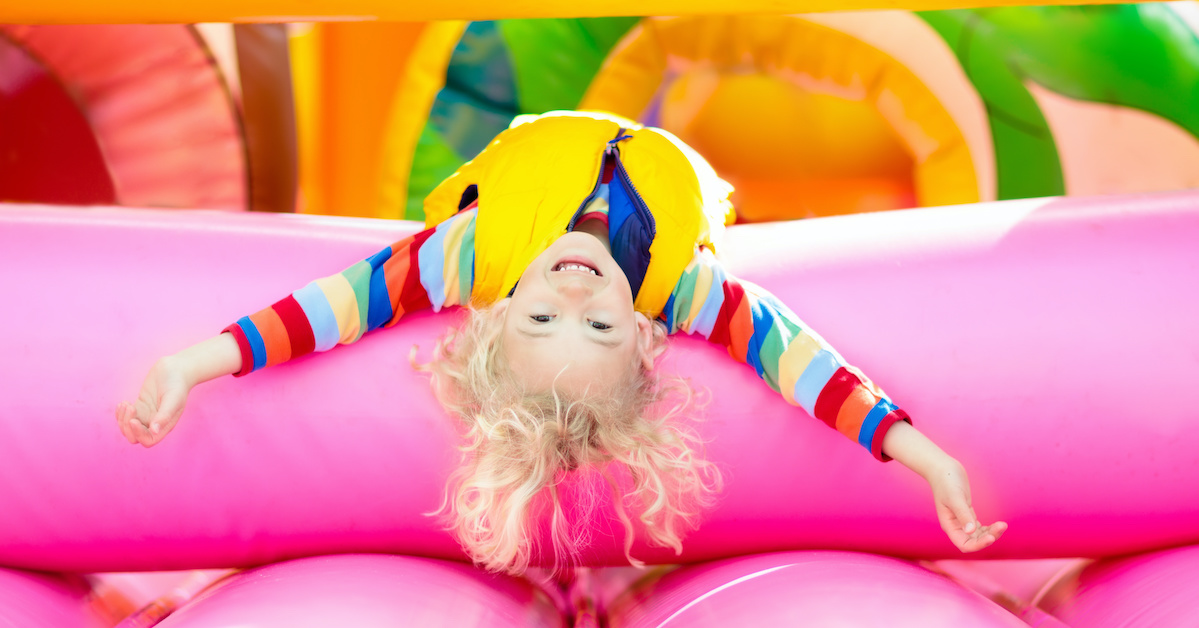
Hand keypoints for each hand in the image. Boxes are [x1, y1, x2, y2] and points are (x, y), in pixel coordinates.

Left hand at [116, 333, 242, 446]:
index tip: (134, 420)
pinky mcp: (139, 407)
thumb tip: (154, 431)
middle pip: (135, 437)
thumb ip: (164, 416)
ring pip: (127, 428)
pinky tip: (124, 402)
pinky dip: (120, 413)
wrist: (176, 369)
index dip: (138, 434)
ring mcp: (146, 416)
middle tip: (130, 407)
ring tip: (125, 404)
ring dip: (122, 419)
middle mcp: (155, 424)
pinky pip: (125, 418)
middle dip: (127, 426)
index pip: (148, 440)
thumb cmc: (177, 384)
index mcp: (165, 426)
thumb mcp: (173, 399)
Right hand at [926, 459, 1007, 552]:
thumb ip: (963, 515)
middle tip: (1002, 525)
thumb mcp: (955, 498)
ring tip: (1003, 524)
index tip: (991, 537)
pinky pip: (979, 528)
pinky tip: (997, 524)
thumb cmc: (946, 481)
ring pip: (978, 536)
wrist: (943, 468)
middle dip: (989, 537)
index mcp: (949, 526)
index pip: (964, 544)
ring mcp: (961, 521)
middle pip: (974, 542)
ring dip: (991, 533)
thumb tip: (971, 531)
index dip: (978, 545)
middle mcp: (955, 526)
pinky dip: (989, 528)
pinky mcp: (967, 514)